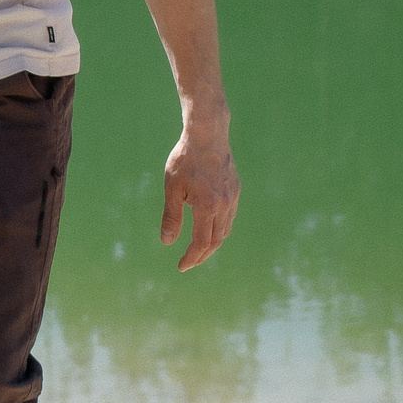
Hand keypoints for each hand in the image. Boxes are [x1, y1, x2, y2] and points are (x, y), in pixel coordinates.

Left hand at [160, 118, 239, 271]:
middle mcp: (224, 205)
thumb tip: (167, 242)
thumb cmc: (184, 160)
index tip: (181, 266)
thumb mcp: (172, 188)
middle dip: (202, 255)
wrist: (208, 135)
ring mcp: (232, 198)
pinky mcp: (235, 190)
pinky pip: (229, 216)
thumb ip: (171, 217)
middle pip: (216, 240)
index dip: (192, 257)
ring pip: (225, 229)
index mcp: (207, 207)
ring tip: (198, 250)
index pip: (201, 242)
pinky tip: (210, 229)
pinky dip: (220, 228)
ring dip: (212, 243)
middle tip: (188, 263)